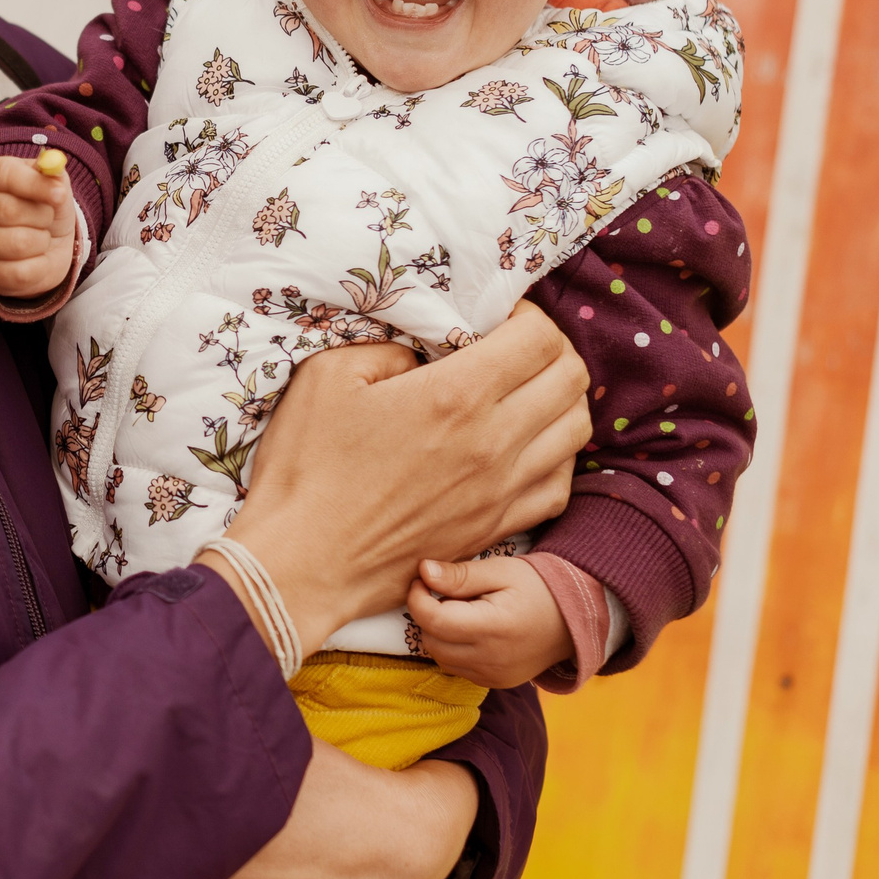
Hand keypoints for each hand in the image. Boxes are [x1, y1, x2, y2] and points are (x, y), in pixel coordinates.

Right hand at [0, 153, 76, 297]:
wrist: (44, 245)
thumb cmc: (42, 208)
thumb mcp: (51, 186)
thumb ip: (53, 176)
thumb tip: (55, 174)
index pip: (3, 175)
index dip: (34, 184)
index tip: (60, 194)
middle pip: (9, 211)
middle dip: (42, 216)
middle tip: (48, 217)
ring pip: (18, 244)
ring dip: (42, 241)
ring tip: (40, 237)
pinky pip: (20, 273)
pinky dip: (40, 267)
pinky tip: (35, 258)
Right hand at [218, 301, 589, 652]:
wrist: (302, 563)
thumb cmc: (304, 468)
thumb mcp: (328, 376)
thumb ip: (387, 346)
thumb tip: (424, 351)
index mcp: (455, 396)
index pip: (539, 339)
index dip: (526, 316)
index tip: (497, 319)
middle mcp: (493, 442)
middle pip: (570, 378)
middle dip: (550, 350)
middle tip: (513, 349)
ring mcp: (500, 491)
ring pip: (576, 430)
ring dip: (559, 400)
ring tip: (522, 394)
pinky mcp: (496, 528)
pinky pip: (559, 486)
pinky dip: (554, 457)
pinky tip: (522, 448)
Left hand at [409, 551, 574, 687]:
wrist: (576, 619)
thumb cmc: (539, 587)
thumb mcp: (501, 571)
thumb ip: (460, 575)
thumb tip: (424, 572)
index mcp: (494, 627)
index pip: (433, 620)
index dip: (417, 597)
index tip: (423, 579)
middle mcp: (492, 659)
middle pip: (431, 641)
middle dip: (427, 615)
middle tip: (445, 593)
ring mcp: (494, 676)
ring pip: (440, 657)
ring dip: (438, 634)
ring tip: (461, 611)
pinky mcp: (496, 683)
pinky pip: (458, 668)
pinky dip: (453, 650)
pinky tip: (471, 630)